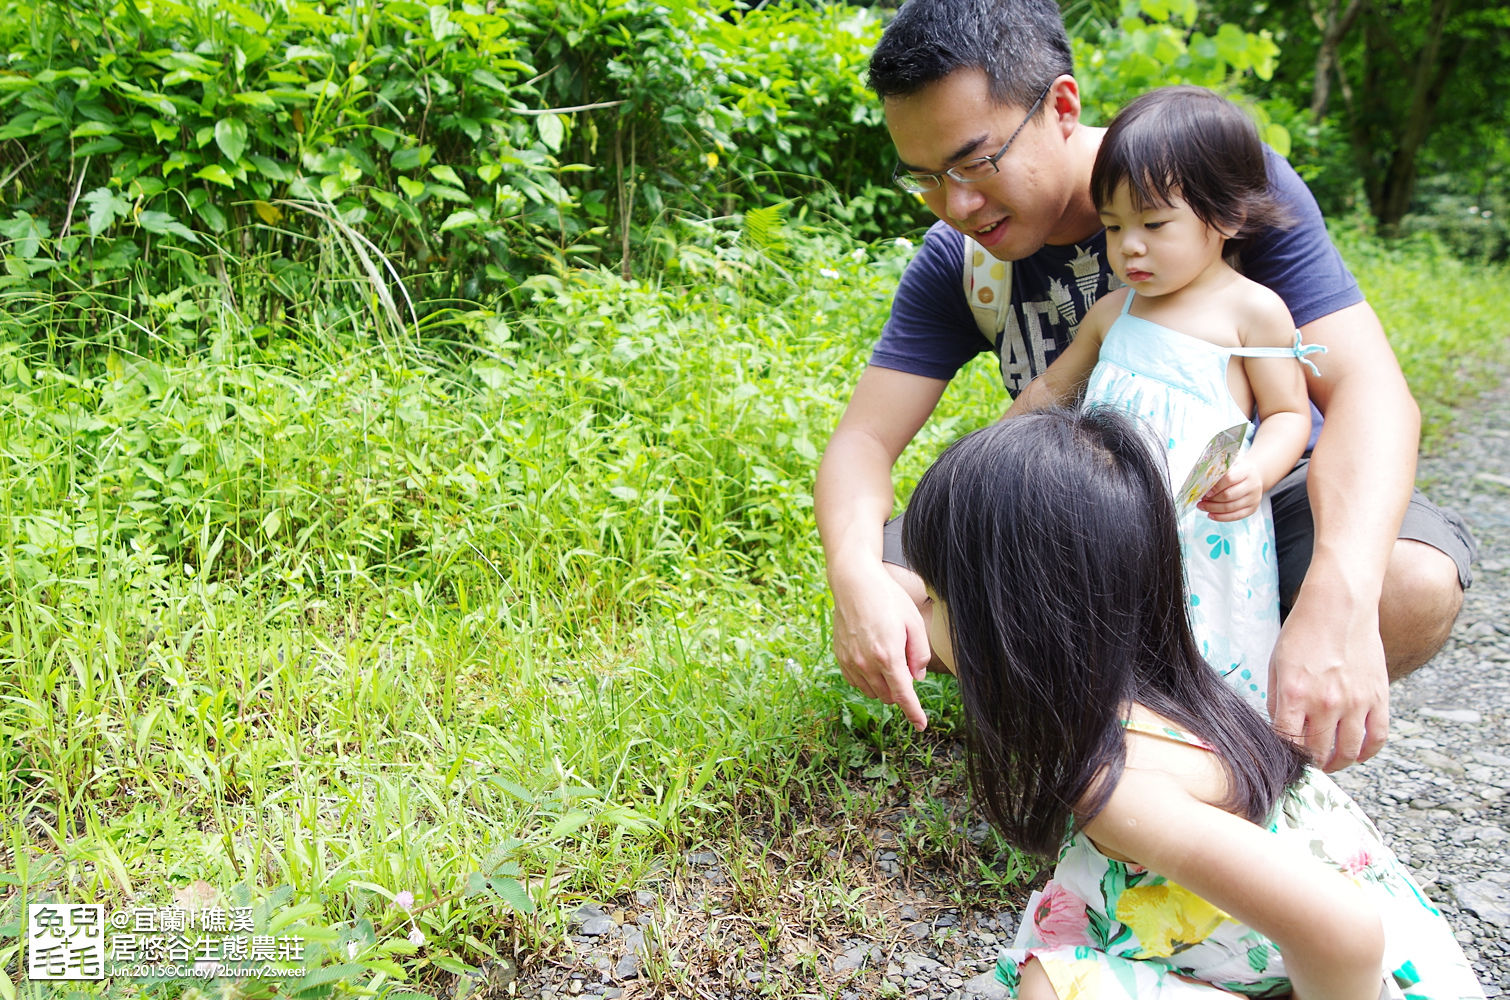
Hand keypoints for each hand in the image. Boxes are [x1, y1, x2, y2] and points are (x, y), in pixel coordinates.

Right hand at [830, 563, 932, 730]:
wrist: (854, 583)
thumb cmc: (888, 599)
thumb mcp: (914, 622)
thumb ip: (919, 654)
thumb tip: (917, 678)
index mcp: (889, 656)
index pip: (904, 695)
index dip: (914, 713)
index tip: (920, 726)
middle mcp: (867, 663)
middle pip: (889, 696)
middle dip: (901, 690)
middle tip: (905, 662)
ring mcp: (851, 661)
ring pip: (872, 692)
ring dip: (885, 685)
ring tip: (888, 656)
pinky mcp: (840, 657)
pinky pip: (857, 682)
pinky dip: (868, 679)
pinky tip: (873, 659)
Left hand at [1197, 459, 1262, 521]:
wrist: (1254, 476)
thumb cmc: (1237, 470)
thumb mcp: (1230, 465)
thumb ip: (1218, 470)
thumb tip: (1201, 480)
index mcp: (1246, 471)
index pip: (1229, 479)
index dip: (1215, 487)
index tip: (1205, 491)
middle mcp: (1253, 485)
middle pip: (1229, 495)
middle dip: (1212, 500)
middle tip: (1200, 500)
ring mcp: (1254, 498)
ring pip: (1230, 507)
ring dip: (1213, 509)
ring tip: (1202, 507)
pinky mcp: (1252, 509)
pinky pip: (1236, 516)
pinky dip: (1221, 517)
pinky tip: (1210, 515)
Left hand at [1268, 587, 1388, 770]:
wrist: (1339, 606)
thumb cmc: (1303, 631)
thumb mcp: (1277, 663)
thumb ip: (1276, 699)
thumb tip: (1280, 729)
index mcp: (1294, 693)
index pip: (1287, 742)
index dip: (1284, 755)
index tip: (1284, 758)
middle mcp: (1325, 702)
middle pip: (1318, 752)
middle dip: (1310, 763)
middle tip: (1308, 763)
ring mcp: (1355, 702)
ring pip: (1348, 752)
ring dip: (1338, 763)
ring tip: (1330, 762)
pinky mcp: (1379, 698)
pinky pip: (1377, 738)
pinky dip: (1367, 752)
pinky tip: (1356, 752)